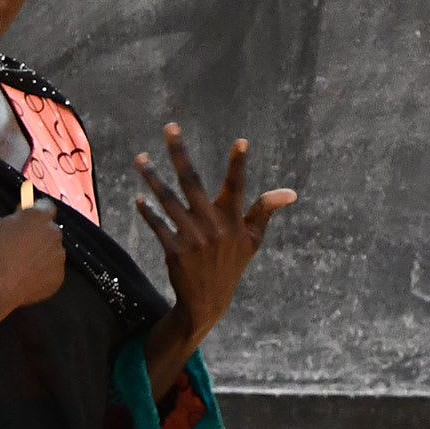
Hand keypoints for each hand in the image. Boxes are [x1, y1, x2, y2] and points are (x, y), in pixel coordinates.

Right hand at [0, 198, 65, 321]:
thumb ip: (15, 219)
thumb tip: (23, 217)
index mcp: (38, 217)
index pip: (46, 206)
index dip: (37, 211)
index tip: (29, 218)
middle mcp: (53, 234)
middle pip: (50, 230)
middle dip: (39, 235)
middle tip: (21, 246)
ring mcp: (58, 257)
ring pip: (51, 251)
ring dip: (41, 255)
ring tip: (21, 266)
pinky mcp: (58, 277)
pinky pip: (51, 271)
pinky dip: (42, 273)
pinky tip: (25, 279)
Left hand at [135, 124, 296, 353]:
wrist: (208, 301)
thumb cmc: (232, 264)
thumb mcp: (253, 239)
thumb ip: (265, 211)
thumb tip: (290, 193)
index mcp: (233, 220)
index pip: (237, 186)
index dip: (239, 165)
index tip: (241, 142)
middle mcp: (212, 225)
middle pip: (192, 181)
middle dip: (179, 153)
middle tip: (169, 127)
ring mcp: (192, 237)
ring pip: (168, 199)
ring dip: (152, 178)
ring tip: (140, 159)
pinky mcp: (174, 250)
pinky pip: (158, 224)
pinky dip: (148, 211)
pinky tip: (140, 198)